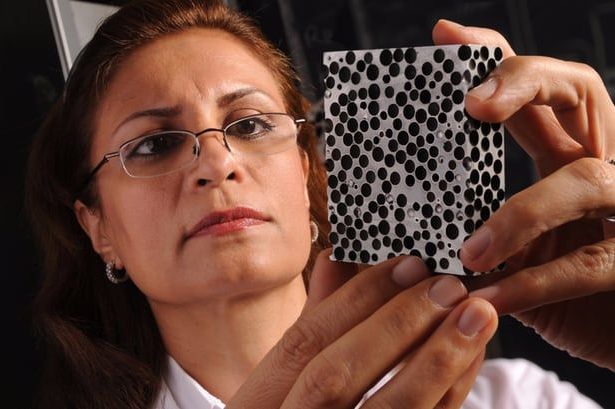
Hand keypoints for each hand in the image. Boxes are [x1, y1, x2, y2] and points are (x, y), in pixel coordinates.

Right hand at [228, 250, 497, 407]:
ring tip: (477, 314)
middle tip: (447, 285)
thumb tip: (336, 256)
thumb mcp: (286, 375)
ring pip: (388, 408)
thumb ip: (314, 318)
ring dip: (437, 358)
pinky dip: (451, 389)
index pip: (303, 341)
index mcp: (261, 399)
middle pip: (336, 375)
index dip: (356, 299)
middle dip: (395, 325)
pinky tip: (472, 354)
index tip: (407, 264)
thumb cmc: (295, 407)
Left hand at [432, 20, 614, 369]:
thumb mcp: (503, 241)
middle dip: (526, 83)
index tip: (445, 37)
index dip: (497, 56)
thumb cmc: (545, 285)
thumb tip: (390, 200)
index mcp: (568, 151)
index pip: (539, 86)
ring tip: (472, 253)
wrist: (605, 333)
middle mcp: (604, 164)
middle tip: (474, 103)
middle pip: (582, 91)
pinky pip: (585, 265)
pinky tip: (489, 301)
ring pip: (586, 182)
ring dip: (521, 214)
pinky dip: (531, 285)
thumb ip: (467, 215)